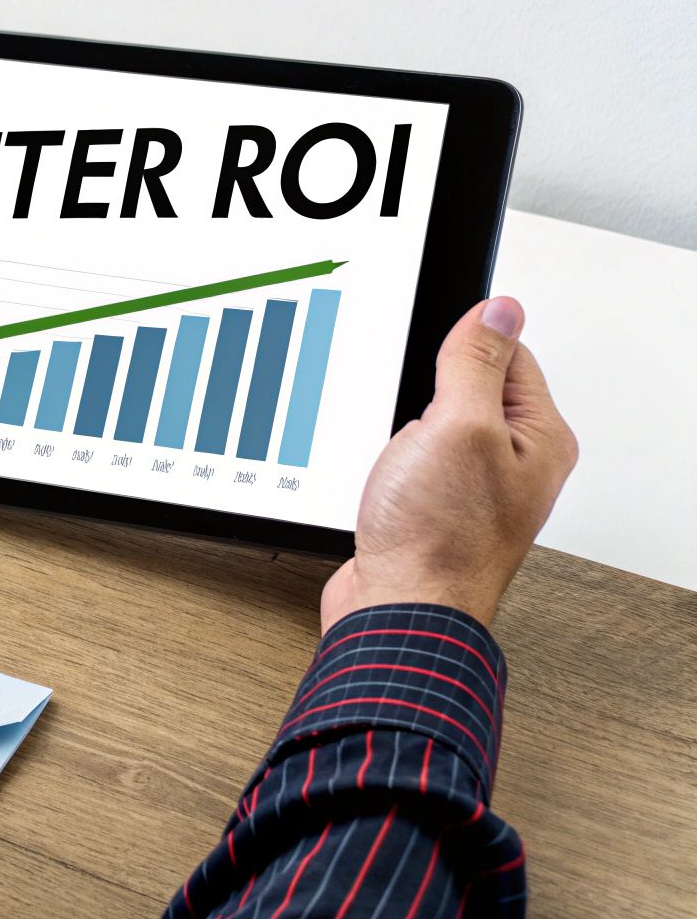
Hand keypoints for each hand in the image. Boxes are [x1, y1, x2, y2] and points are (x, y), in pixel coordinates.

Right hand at [321, 297, 577, 632]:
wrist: (396, 610)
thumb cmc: (437, 539)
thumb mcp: (459, 427)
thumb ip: (476, 362)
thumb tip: (499, 309)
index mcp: (539, 438)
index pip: (507, 353)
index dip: (460, 347)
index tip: (432, 361)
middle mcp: (512, 462)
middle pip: (466, 385)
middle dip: (424, 390)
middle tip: (412, 418)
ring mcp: (471, 485)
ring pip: (430, 422)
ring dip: (400, 428)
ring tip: (396, 457)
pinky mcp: (433, 505)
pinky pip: (408, 457)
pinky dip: (387, 457)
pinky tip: (381, 476)